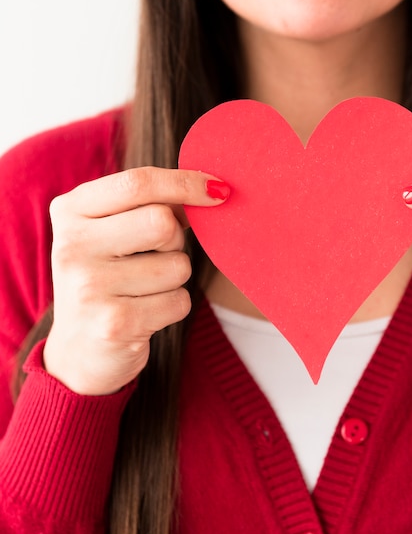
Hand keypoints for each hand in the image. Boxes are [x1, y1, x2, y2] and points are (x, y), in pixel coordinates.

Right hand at [43, 167, 228, 394]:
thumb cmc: (111, 276)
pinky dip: (174, 306)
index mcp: (70, 211)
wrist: (81, 350)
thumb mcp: (114, 231)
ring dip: (175, 278)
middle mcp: (71, 246)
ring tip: (143, 290)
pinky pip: (180, 300)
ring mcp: (89, 287)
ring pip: (178, 265)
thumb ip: (151, 204)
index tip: (219, 189)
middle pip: (162, 222)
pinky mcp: (114, 325)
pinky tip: (145, 314)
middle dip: (176, 240)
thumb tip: (214, 191)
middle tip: (156, 256)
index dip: (185, 183)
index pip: (137, 183)